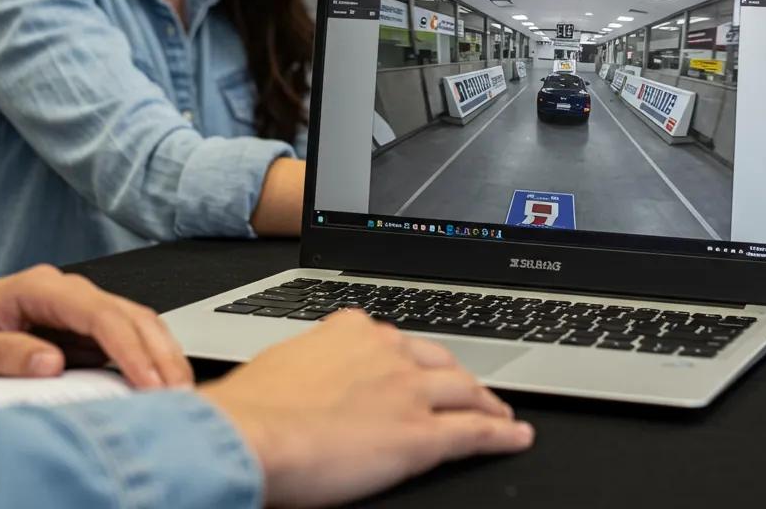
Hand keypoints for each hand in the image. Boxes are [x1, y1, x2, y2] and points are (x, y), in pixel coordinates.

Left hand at [0, 264, 192, 388]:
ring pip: (138, 321)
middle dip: (160, 352)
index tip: (148, 382)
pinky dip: (148, 356)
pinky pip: (126, 336)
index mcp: (43, 287)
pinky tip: (159, 378)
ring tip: (178, 387)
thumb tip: (52, 363)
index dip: (130, 349)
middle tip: (179, 389)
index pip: (102, 314)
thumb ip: (8, 352)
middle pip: (132, 314)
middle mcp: (70, 291)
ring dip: (162, 353)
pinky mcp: (85, 325)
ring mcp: (81, 306)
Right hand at [201, 309, 533, 506]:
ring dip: (486, 402)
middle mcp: (388, 351)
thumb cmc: (252, 405)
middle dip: (459, 377)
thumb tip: (311, 374)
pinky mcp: (420, 433)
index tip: (422, 368)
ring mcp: (409, 390)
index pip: (400, 343)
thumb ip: (313, 361)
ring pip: (464, 391)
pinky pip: (473, 431)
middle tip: (474, 390)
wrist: (249, 433)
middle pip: (440, 362)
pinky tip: (516, 435)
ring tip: (500, 412)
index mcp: (353, 330)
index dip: (417, 360)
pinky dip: (501, 432)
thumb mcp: (284, 361)